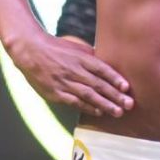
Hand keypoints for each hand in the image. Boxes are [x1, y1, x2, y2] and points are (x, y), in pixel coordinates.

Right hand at [12, 33, 132, 117]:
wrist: (30, 51)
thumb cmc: (56, 49)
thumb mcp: (75, 47)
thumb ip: (92, 56)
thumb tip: (109, 65)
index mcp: (80, 57)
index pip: (101, 69)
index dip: (115, 78)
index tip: (126, 87)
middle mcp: (74, 70)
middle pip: (98, 84)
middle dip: (115, 96)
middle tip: (129, 104)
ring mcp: (64, 82)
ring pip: (88, 95)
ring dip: (105, 104)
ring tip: (118, 112)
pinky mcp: (56, 93)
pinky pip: (74, 102)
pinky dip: (87, 107)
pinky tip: (98, 112)